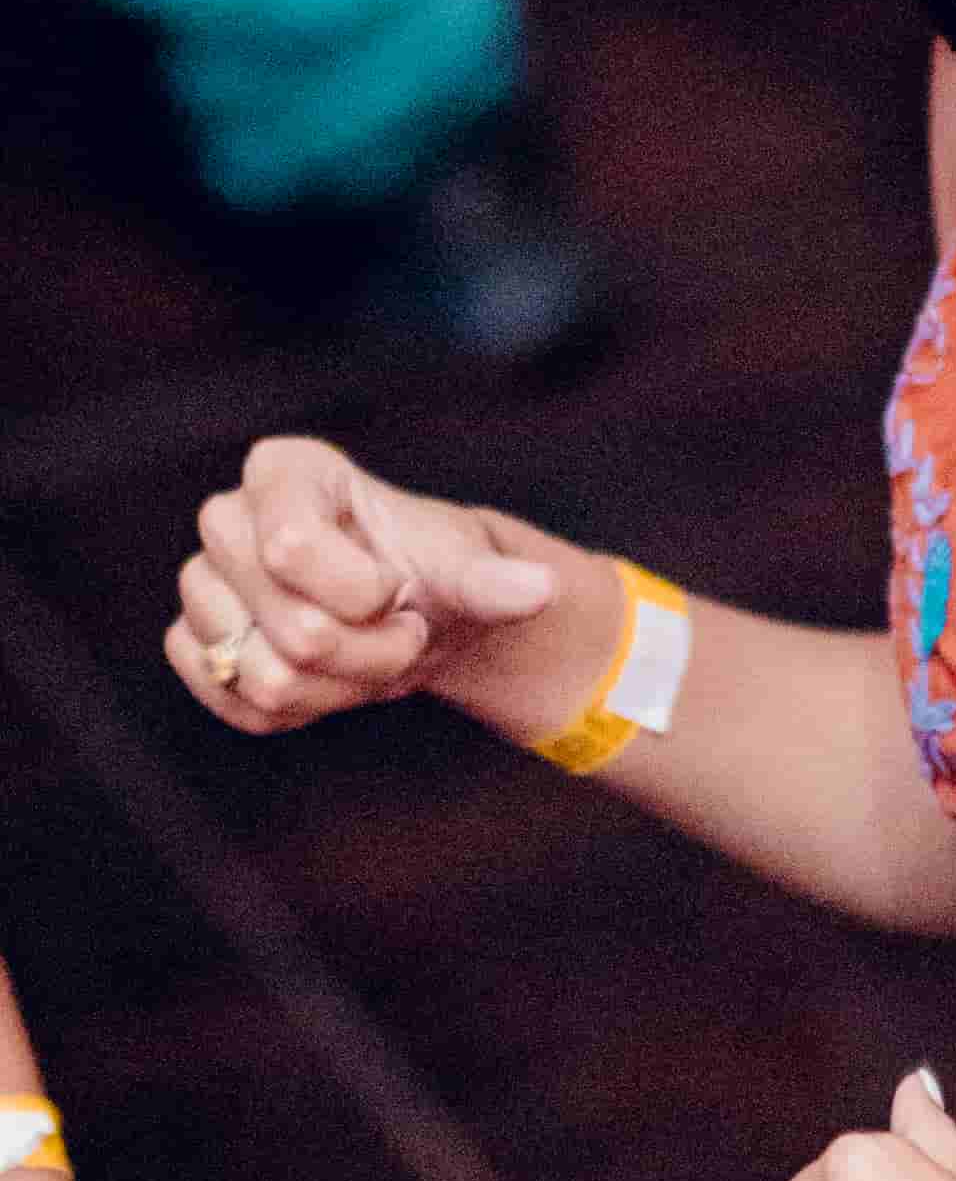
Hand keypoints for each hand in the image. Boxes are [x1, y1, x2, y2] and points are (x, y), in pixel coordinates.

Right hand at [164, 435, 557, 732]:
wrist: (416, 614)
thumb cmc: (434, 570)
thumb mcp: (468, 569)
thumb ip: (494, 581)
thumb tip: (537, 589)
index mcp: (284, 471)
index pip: (289, 547)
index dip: (359, 590)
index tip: (393, 586)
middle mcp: (228, 518)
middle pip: (290, 627)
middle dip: (365, 651)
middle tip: (397, 630)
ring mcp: (202, 584)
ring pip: (264, 675)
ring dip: (337, 686)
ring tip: (365, 654)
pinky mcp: (193, 643)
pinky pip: (233, 701)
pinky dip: (297, 709)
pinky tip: (327, 682)